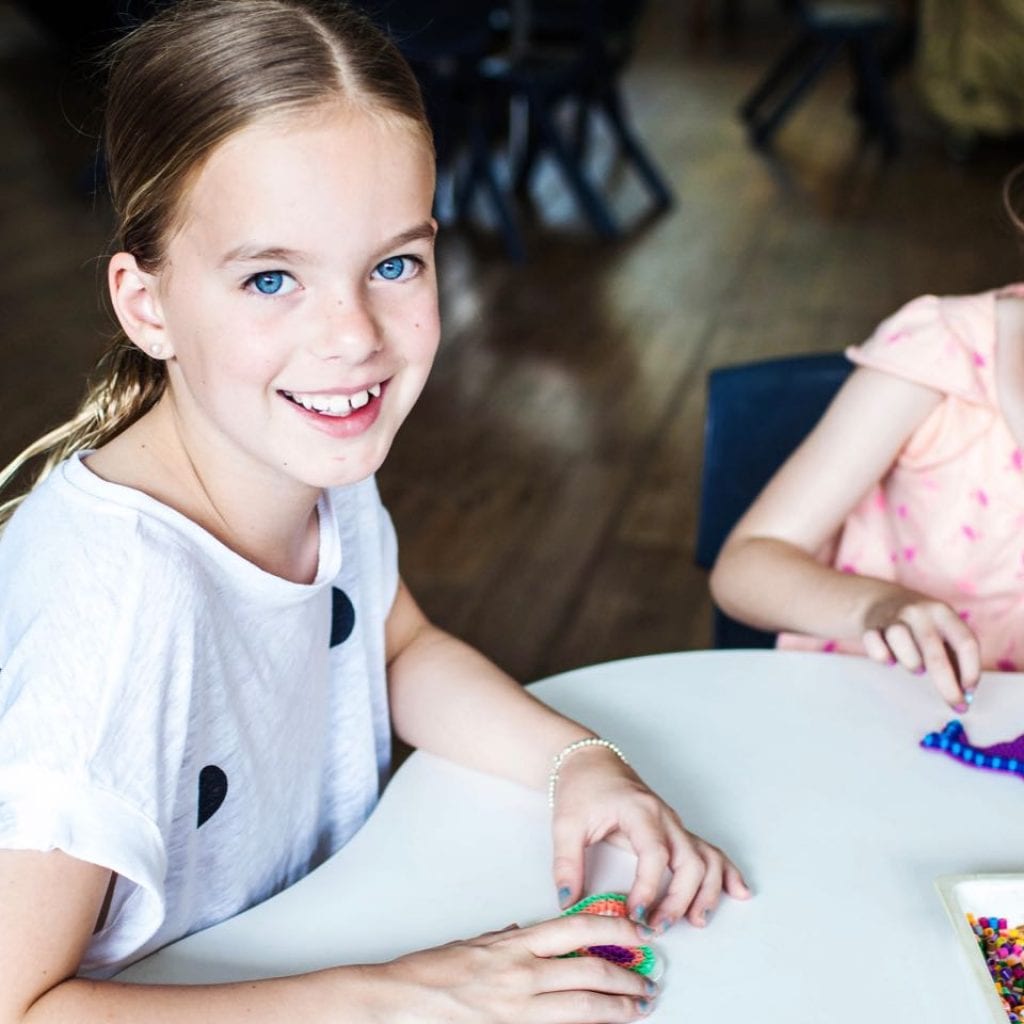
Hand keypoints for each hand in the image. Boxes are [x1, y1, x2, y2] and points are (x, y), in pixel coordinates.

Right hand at [379, 914, 656, 1023]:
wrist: (401, 1002)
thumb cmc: (431, 971)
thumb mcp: (475, 941)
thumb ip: (508, 937)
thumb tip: (528, 930)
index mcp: (515, 943)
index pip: (577, 928)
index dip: (614, 930)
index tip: (637, 934)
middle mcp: (522, 974)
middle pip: (590, 971)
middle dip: (626, 978)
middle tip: (647, 983)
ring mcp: (519, 1009)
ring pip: (583, 1007)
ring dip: (617, 1009)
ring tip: (637, 1010)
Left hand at [550, 746, 749, 933]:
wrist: (591, 761)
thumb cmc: (582, 786)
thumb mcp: (565, 823)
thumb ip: (567, 864)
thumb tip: (569, 902)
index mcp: (639, 810)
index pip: (655, 853)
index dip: (649, 888)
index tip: (635, 913)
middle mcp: (664, 817)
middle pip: (690, 860)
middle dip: (680, 899)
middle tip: (657, 926)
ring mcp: (674, 824)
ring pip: (706, 858)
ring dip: (707, 892)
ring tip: (696, 921)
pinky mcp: (676, 831)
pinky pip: (708, 851)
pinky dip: (725, 872)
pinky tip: (738, 891)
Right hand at [860, 590, 980, 709]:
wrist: (881, 601)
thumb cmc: (921, 625)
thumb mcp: (943, 631)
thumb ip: (955, 659)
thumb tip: (965, 695)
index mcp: (943, 613)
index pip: (965, 642)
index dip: (971, 670)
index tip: (969, 691)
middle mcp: (919, 613)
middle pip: (935, 654)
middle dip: (947, 685)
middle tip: (955, 705)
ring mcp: (893, 618)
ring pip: (904, 649)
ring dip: (913, 665)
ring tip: (916, 667)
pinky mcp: (871, 627)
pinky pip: (877, 649)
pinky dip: (884, 658)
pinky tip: (890, 658)